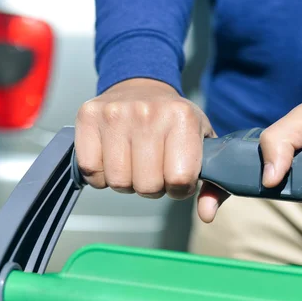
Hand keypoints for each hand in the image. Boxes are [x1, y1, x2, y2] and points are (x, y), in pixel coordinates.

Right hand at [75, 78, 226, 216]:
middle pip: (146, 186)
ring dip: (126, 182)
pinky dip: (100, 175)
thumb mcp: (203, 144)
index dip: (179, 188)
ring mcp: (114, 113)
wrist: (142, 86)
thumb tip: (206, 214)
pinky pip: (90, 170)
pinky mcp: (88, 116)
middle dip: (152, 187)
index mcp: (182, 117)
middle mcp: (148, 112)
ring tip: (134, 163)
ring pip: (117, 181)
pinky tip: (112, 159)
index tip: (177, 175)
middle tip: (154, 168)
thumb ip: (213, 184)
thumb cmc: (173, 121)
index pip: (179, 180)